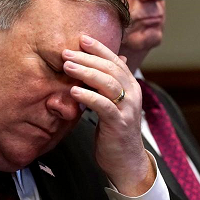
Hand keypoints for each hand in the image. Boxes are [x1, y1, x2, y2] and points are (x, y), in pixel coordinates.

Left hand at [62, 35, 154, 195]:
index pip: (115, 60)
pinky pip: (103, 105)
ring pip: (107, 83)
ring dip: (85, 72)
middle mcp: (132, 93)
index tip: (82, 38)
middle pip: (110, 68)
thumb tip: (93, 67)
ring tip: (67, 66)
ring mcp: (127, 108)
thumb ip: (105, 86)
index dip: (99, 48)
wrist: (126, 161)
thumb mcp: (111, 104)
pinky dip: (88, 96)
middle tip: (66, 52)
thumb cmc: (114, 131)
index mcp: (131, 86)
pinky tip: (74, 91)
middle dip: (87, 58)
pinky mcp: (119, 123)